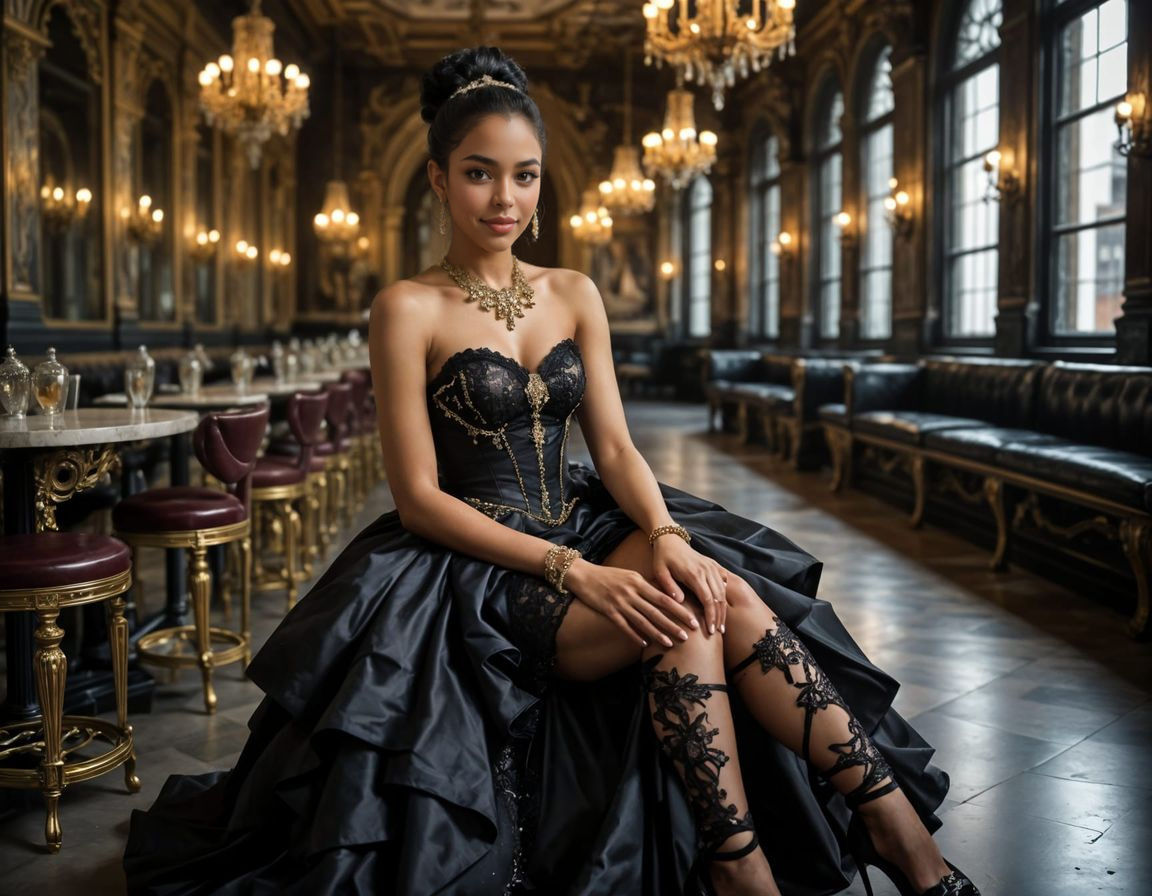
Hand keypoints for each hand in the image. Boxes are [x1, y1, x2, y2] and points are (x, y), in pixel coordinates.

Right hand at [563, 559, 700, 648]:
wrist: (583, 574)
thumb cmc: (609, 575)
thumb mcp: (630, 576)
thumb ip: (645, 586)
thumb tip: (663, 597)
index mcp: (639, 582)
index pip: (664, 598)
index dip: (680, 610)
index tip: (693, 619)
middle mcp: (632, 592)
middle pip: (657, 612)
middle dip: (673, 625)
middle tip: (688, 636)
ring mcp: (620, 603)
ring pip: (642, 621)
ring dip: (657, 634)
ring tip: (670, 644)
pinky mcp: (608, 611)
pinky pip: (624, 626)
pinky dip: (634, 635)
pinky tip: (644, 644)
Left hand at [650, 534, 728, 634]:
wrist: (670, 539)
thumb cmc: (663, 557)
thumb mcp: (659, 571)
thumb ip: (668, 586)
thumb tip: (680, 601)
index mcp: (694, 574)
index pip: (707, 600)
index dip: (710, 616)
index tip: (710, 630)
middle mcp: (706, 570)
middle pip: (718, 598)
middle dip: (719, 617)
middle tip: (718, 632)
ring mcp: (711, 567)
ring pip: (723, 591)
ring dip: (723, 609)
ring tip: (721, 624)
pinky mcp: (713, 565)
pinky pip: (724, 581)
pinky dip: (725, 594)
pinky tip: (724, 606)